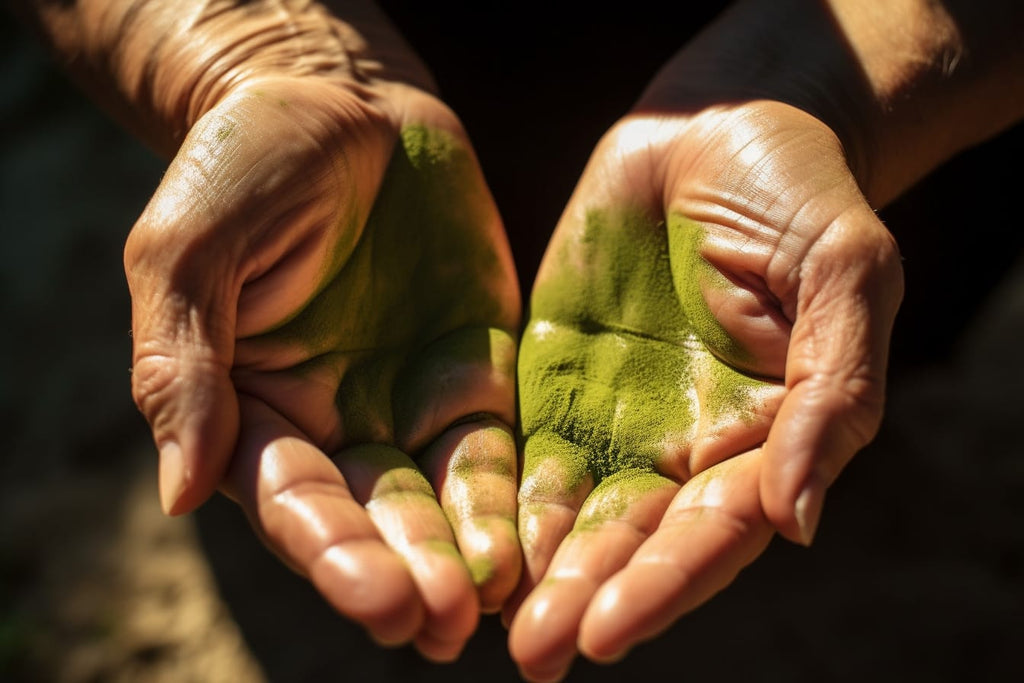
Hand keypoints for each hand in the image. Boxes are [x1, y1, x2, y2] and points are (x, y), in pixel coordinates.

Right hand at [124, 73, 521, 658]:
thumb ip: (184, 364)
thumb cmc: (244, 163)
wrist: (341, 101)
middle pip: (372, 516)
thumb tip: (181, 493)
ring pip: (441, 496)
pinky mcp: (478, 373)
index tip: (378, 597)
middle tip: (442, 624)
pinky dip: (518, 495)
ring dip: (467, 553)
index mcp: (253, 410)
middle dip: (408, 571)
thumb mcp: (192, 249)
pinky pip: (500, 445)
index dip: (332, 550)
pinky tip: (544, 540)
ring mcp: (410, 402)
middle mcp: (334, 424)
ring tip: (497, 602)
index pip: (290, 498)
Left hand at [505, 100, 902, 679]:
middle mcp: (684, 444)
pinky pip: (519, 442)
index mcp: (761, 438)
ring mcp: (613, 413)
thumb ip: (832, 395)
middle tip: (533, 655)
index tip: (605, 631)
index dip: (662, 585)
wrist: (721, 121)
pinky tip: (463, 537)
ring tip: (484, 622)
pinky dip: (494, 494)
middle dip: (583, 597)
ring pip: (570, 507)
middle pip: (632, 539)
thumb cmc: (801, 195)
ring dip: (532, 566)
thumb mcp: (845, 277)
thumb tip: (796, 519)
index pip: (711, 533)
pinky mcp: (551, 374)